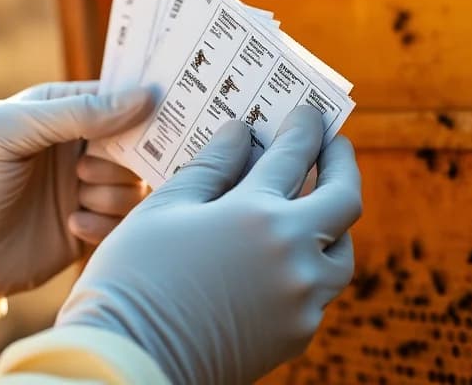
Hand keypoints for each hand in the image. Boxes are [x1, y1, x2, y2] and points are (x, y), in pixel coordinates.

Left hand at [0, 81, 153, 319]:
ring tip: (78, 198)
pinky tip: (72, 227)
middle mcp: (73, 145)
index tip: (159, 113)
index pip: (115, 94)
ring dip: (113, 191)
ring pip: (134, 182)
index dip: (139, 103)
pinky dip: (106, 223)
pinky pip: (123, 220)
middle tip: (89, 169)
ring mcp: (80, 187)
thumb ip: (75, 113)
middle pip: (135, 140)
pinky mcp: (85, 227)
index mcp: (56, 109)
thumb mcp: (9, 131)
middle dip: (126, 155)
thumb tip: (143, 97)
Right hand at [55, 107, 361, 383]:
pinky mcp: (295, 336)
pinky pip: (318, 292)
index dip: (304, 128)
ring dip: (333, 222)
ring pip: (339, 253)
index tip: (309, 113)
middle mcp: (294, 258)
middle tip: (333, 143)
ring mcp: (301, 302)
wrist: (127, 361)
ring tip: (314, 203)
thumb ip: (212, 166)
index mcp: (258, 216)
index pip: (295, 156)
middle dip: (340, 163)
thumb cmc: (134, 277)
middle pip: (344, 200)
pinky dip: (308, 266)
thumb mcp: (165, 208)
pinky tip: (283, 256)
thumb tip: (241, 133)